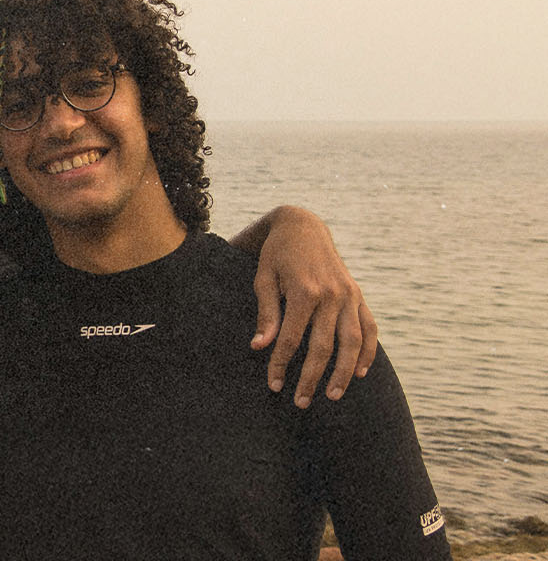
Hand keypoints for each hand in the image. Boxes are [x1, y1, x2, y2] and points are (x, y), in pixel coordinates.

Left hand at [246, 206, 377, 407]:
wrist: (303, 226)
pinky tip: (360, 372)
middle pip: (324, 347)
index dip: (281, 364)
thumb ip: (265, 313)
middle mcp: (332, 295)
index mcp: (304, 291)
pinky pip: (370, 328)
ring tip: (333, 396)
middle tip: (300, 402)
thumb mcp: (263, 278)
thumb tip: (259, 347)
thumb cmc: (277, 255)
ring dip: (344, 373)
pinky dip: (368, 351)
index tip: (274, 385)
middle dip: (311, 378)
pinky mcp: (359, 296)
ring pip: (352, 342)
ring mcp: (350, 296)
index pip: (291, 338)